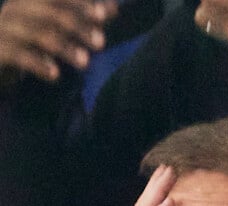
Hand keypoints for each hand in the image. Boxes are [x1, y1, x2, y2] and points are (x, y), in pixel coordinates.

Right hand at [0, 0, 117, 82]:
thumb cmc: (33, 43)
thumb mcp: (58, 29)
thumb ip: (83, 19)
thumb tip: (115, 8)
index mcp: (34, 0)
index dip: (82, 4)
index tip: (106, 16)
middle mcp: (18, 8)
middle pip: (50, 11)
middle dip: (77, 25)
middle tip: (101, 43)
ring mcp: (6, 28)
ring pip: (37, 33)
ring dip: (64, 47)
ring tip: (86, 63)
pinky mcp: (0, 50)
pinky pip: (19, 55)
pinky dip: (38, 64)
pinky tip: (55, 75)